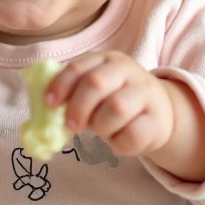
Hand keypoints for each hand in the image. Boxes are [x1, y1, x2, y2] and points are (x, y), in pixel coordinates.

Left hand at [43, 51, 174, 157]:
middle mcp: (129, 72)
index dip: (61, 85)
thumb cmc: (117, 100)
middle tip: (72, 126)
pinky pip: (132, 135)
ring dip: (101, 126)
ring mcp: (147, 94)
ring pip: (116, 108)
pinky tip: (120, 139)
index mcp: (108, 60)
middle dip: (78, 106)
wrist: (160, 113)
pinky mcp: (158, 121)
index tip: (49, 103)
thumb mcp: (97, 91)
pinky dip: (119, 143)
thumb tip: (44, 113)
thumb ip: (73, 94)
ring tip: (103, 129)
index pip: (80, 68)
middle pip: (96, 83)